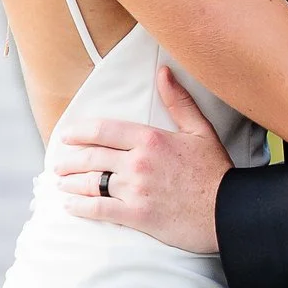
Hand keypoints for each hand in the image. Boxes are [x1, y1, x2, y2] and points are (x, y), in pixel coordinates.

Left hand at [51, 76, 230, 254]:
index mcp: (151, 138)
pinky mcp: (136, 215)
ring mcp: (135, 189)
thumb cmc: (215, 171)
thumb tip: (163, 71)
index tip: (66, 135)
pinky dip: (80, 207)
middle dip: (70, 160)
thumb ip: (178, 101)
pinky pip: (99, 209)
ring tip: (61, 183)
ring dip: (70, 183)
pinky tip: (69, 206)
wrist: (228, 211)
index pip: (103, 130)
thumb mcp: (200, 130)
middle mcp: (138, 162)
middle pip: (92, 156)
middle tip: (59, 163)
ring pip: (91, 182)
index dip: (79, 132)